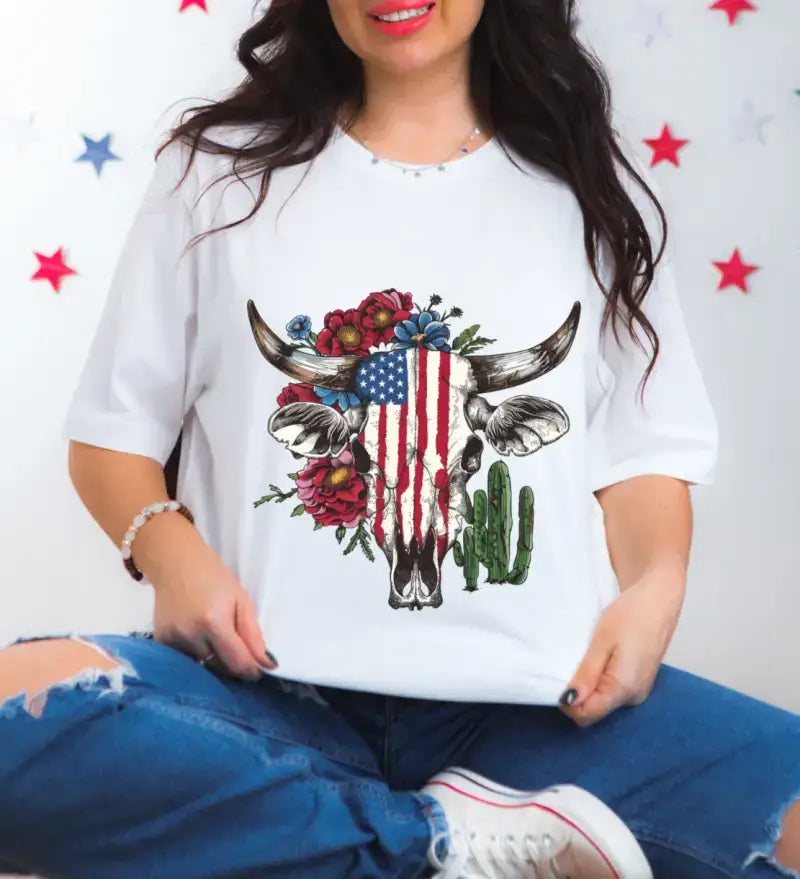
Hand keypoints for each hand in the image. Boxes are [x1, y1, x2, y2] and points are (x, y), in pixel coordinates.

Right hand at [151, 541, 276, 680]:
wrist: (176, 563)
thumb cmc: (214, 578)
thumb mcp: (240, 599)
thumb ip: (253, 633)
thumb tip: (266, 664)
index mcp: (214, 622)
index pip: (236, 662)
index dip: (250, 671)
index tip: (257, 673)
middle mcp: (191, 635)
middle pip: (219, 668)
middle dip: (232, 666)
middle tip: (238, 652)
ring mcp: (172, 639)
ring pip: (201, 666)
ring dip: (214, 661)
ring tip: (216, 639)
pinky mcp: (161, 641)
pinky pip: (184, 659)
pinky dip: (195, 655)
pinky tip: (198, 637)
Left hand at [558, 565, 685, 726]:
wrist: (659, 598)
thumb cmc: (631, 615)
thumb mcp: (602, 641)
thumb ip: (587, 674)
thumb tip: (569, 702)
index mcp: (624, 688)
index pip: (586, 715)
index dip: (567, 702)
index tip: (557, 678)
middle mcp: (634, 696)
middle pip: (595, 710)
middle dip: (578, 695)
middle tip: (572, 663)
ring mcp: (639, 690)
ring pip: (604, 700)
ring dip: (589, 686)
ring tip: (586, 657)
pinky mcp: (640, 681)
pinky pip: (614, 690)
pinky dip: (601, 680)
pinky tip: (599, 659)